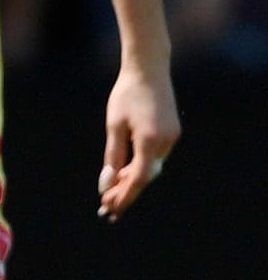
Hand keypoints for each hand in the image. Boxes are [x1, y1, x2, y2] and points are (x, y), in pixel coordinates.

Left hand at [94, 62, 178, 220]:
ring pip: (151, 167)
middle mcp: (166, 141)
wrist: (148, 70)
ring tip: (111, 193)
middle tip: (107, 207)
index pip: (139, 178)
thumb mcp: (114, 126)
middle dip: (126, 192)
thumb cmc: (126, 95)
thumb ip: (113, 156)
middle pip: (146, 176)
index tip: (111, 209)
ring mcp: (172, 137)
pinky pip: (156, 156)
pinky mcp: (173, 132)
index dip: (124, 196)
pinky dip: (141, 166)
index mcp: (150, 140)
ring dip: (133, 180)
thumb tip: (108, 182)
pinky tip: (125, 173)